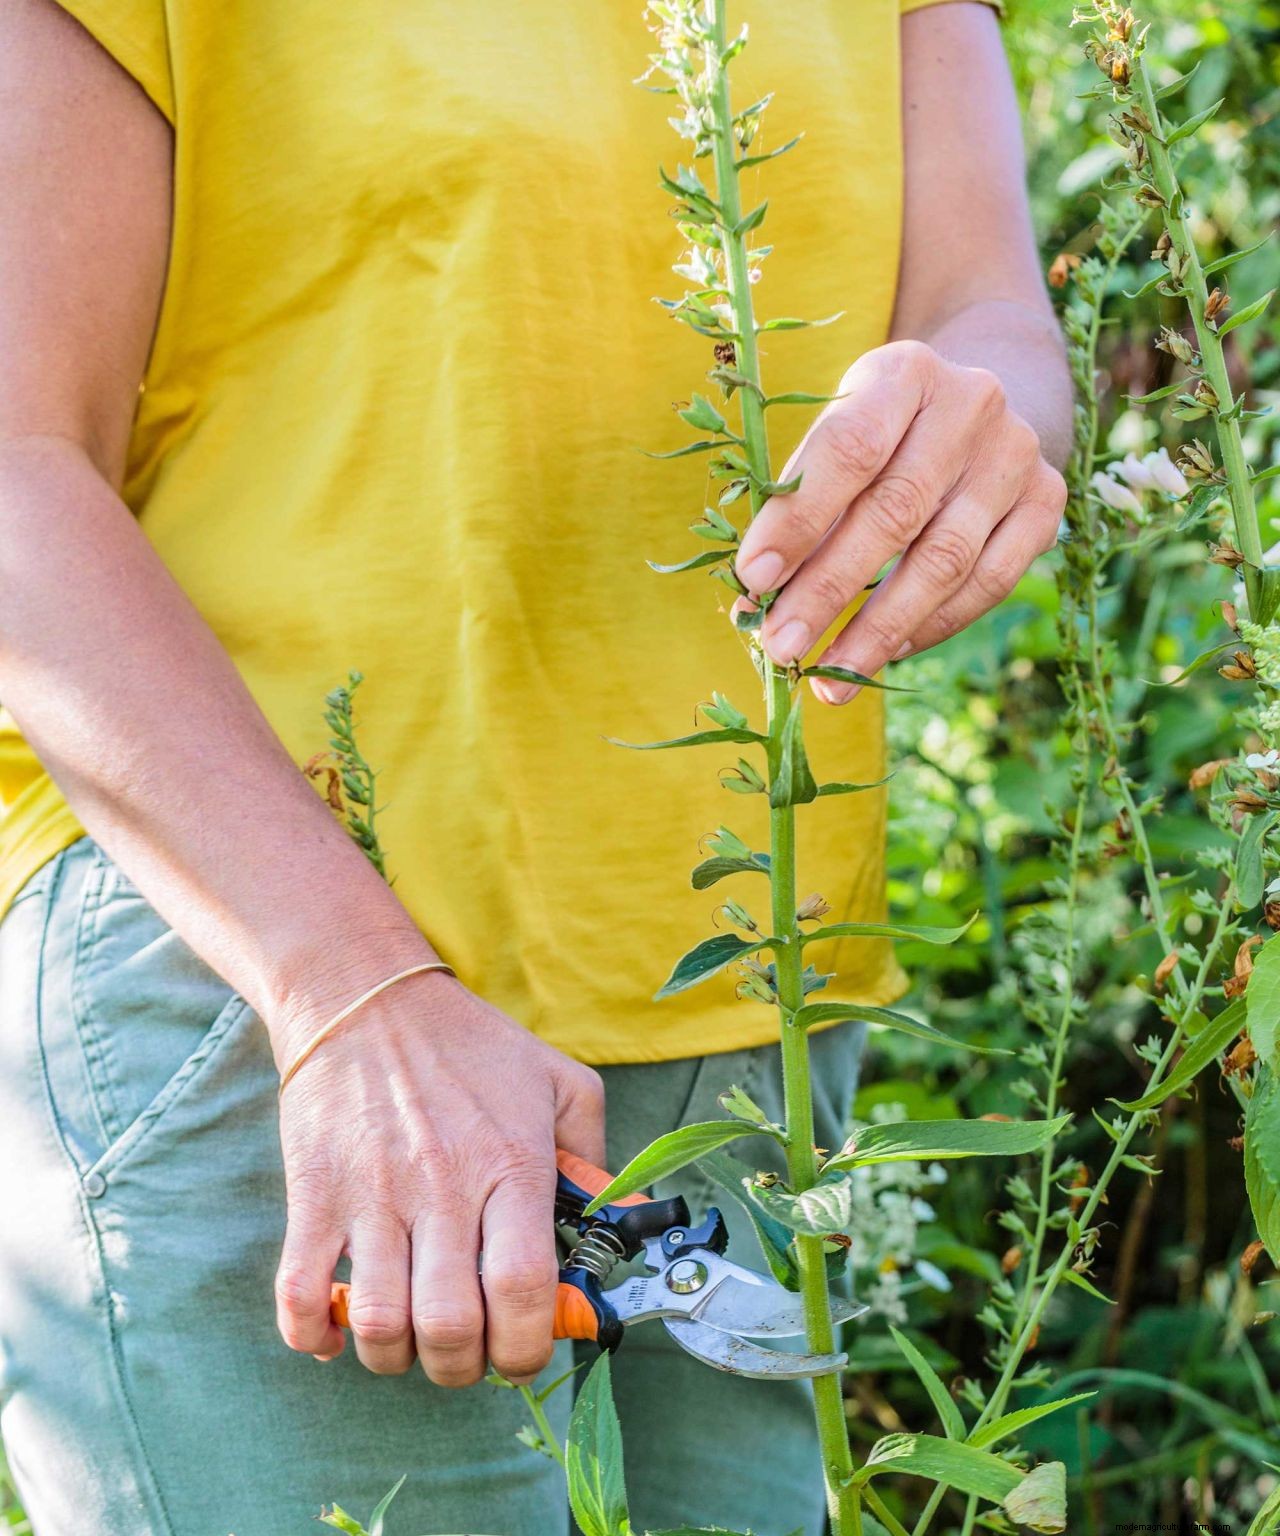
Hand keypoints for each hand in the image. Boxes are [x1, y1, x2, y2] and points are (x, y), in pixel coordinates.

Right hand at [271, 966, 605, 1385]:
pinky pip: (299, 1293)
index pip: (523, 1285)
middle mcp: (442, 1185)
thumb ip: (595, 1154)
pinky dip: (312, 1334)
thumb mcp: (559, 1080)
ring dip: (396, 1356)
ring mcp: (372, 1193)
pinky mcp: (313, 1194)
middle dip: (463, 1365)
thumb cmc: (471, 1045)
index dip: (527, 1344)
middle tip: (467, 1351)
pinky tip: (336, 1331)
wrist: (366, 998)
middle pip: (451, 1324)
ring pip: (379, 1323)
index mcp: (510, 1162)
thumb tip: (618, 1223)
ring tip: (410, 1338)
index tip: (523, 1352)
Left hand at [733, 340, 1066, 701]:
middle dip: (828, 590)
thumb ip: (799, 502)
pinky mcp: (1047, 501)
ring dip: (879, 628)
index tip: (752, 579)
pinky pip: (989, 582)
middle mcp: (971, 404)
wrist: (973, 407)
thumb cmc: (880, 433)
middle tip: (781, 647)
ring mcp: (1016, 454)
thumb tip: (756, 598)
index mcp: (904, 372)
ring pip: (945, 559)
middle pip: (895, 512)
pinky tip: (885, 655)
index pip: (848, 448)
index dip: (797, 519)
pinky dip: (932, 626)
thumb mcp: (836, 435)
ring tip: (830, 677)